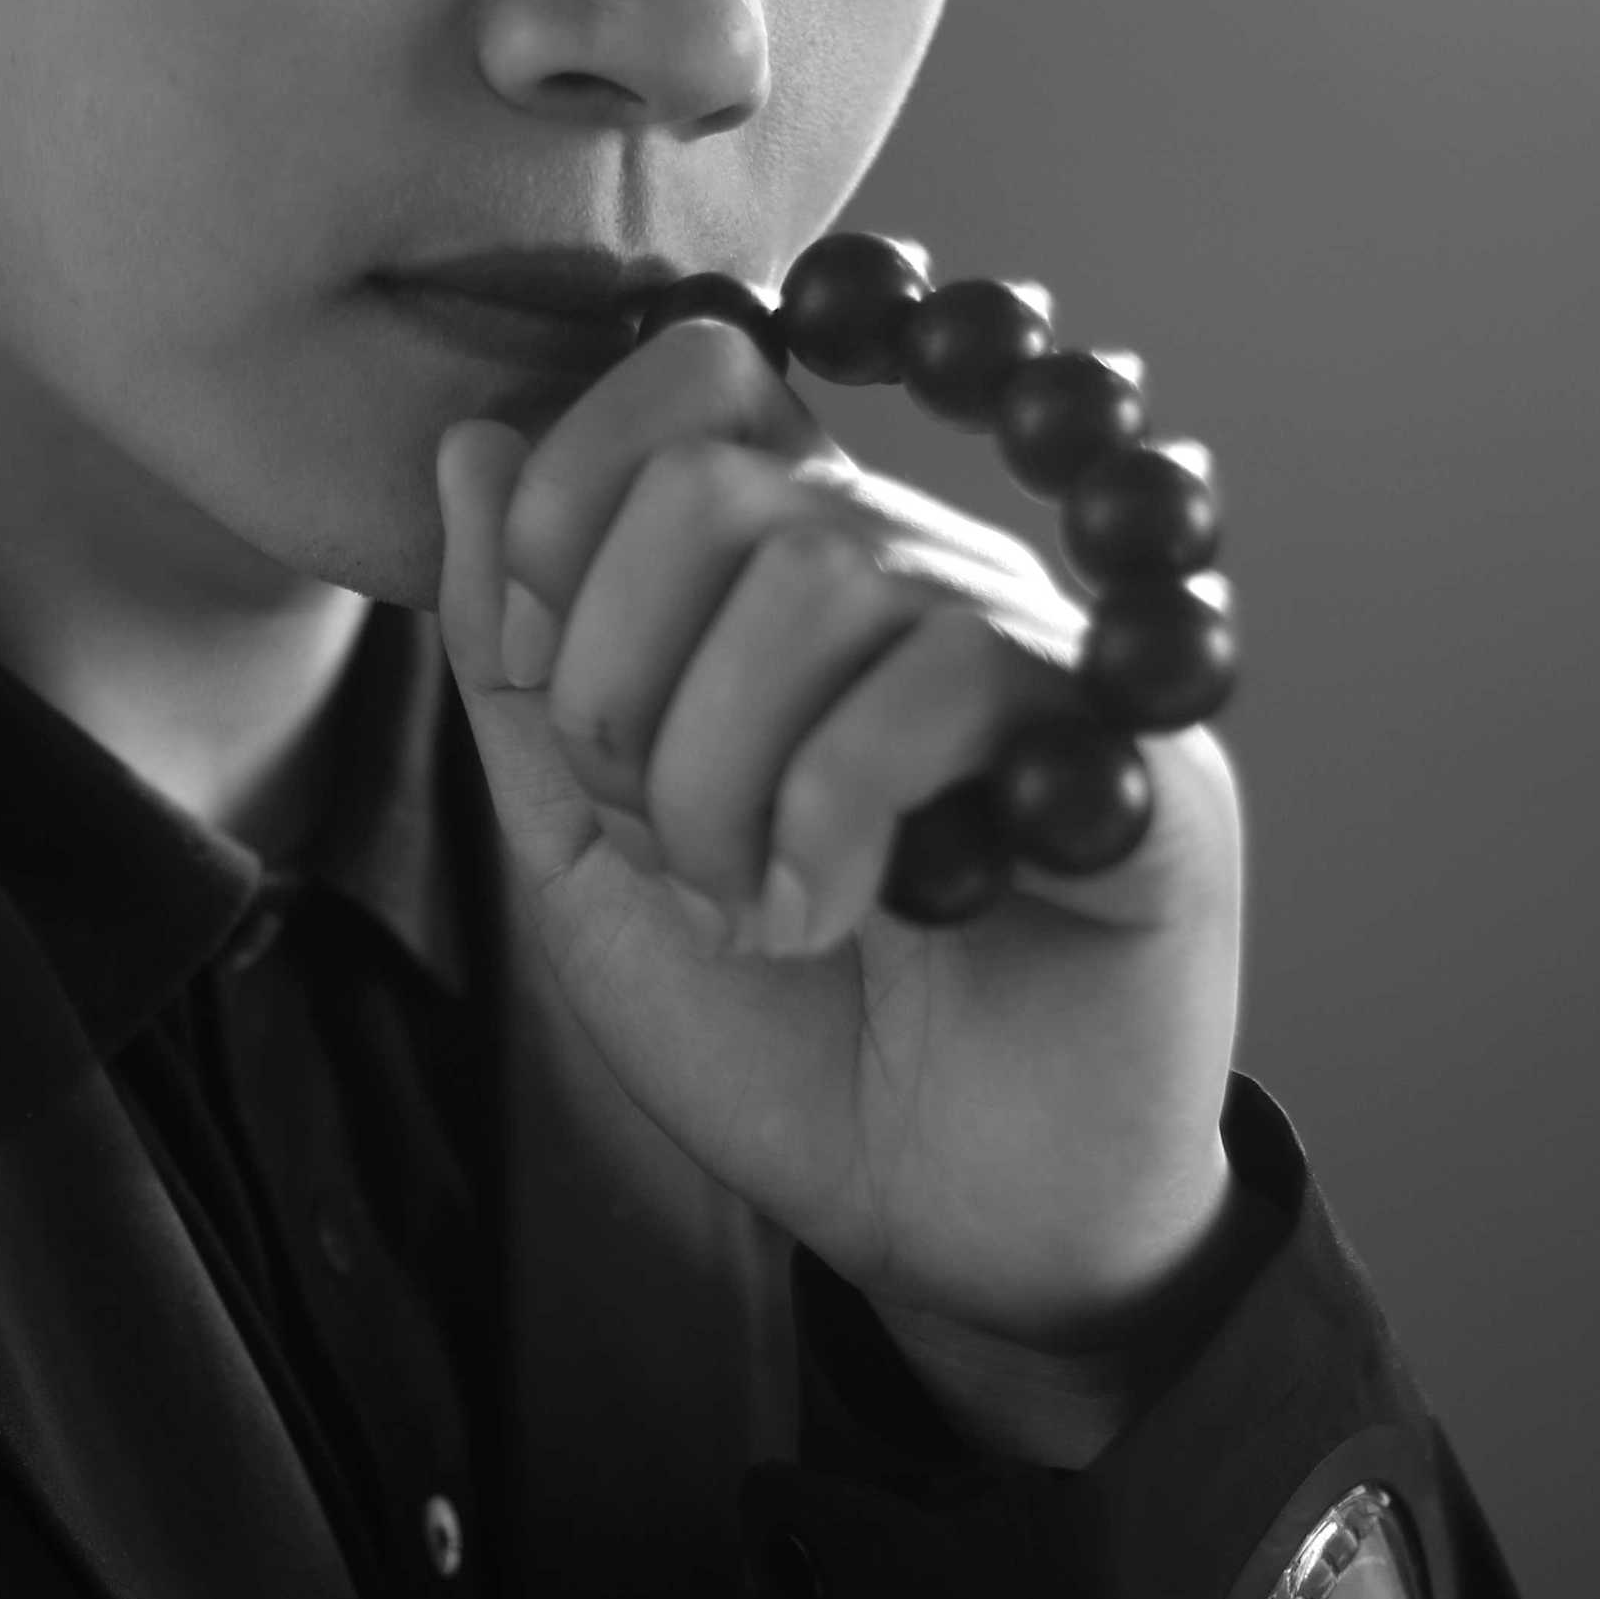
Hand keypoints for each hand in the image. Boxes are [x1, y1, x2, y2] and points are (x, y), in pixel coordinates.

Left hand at [432, 315, 1245, 1369]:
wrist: (945, 1221)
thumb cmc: (778, 1036)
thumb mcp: (579, 849)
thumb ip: (514, 659)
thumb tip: (467, 439)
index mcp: (798, 565)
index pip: (692, 376)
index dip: (572, 508)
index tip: (557, 693)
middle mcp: (929, 572)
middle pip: (721, 484)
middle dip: (627, 688)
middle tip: (665, 845)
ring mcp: (1041, 651)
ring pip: (823, 577)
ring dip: (724, 779)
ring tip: (750, 910)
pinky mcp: (1132, 756)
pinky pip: (951, 679)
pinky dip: (835, 815)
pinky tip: (839, 918)